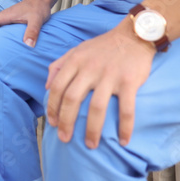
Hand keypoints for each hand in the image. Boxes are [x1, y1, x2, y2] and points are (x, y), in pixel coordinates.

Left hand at [45, 22, 153, 149]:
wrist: (133, 35)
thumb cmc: (103, 46)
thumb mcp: (77, 50)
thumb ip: (59, 65)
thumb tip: (46, 86)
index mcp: (75, 61)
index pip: (57, 87)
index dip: (52, 107)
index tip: (51, 123)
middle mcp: (90, 68)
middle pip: (72, 99)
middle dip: (66, 122)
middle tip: (65, 138)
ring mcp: (110, 75)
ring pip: (97, 107)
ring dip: (92, 130)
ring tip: (90, 145)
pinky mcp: (129, 81)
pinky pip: (126, 109)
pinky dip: (125, 127)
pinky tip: (123, 141)